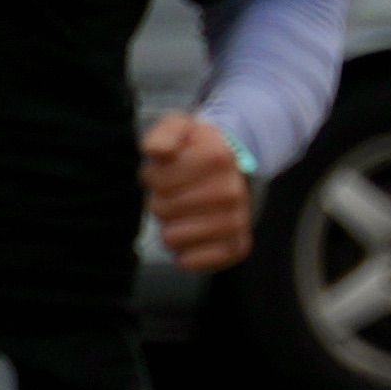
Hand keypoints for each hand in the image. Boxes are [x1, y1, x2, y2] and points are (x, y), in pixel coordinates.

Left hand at [143, 110, 252, 273]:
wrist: (232, 168)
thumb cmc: (196, 149)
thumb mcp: (179, 127)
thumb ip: (164, 134)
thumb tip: (158, 153)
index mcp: (218, 157)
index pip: (157, 180)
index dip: (153, 176)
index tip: (166, 170)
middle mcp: (232, 191)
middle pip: (161, 210)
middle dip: (160, 201)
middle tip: (174, 193)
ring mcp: (237, 221)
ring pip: (172, 238)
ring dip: (169, 227)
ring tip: (182, 214)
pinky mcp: (237, 247)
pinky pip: (192, 262)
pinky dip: (183, 253)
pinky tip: (190, 237)